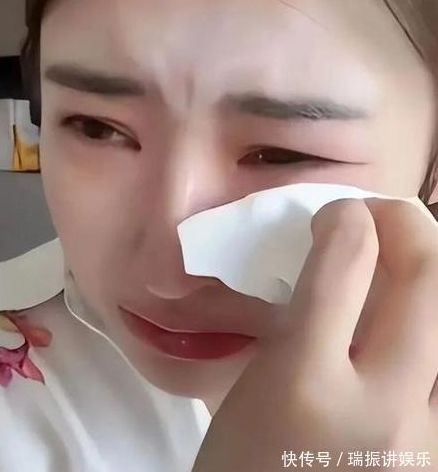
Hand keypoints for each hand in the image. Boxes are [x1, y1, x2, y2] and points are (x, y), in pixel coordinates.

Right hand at [193, 199, 437, 471]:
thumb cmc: (245, 465)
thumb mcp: (250, 391)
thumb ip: (294, 328)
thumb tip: (330, 270)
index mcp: (303, 383)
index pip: (342, 266)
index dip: (343, 219)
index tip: (335, 218)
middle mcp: (379, 404)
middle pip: (428, 277)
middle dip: (407, 222)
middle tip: (381, 219)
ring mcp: (425, 435)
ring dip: (428, 268)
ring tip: (403, 260)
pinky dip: (425, 324)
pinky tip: (404, 324)